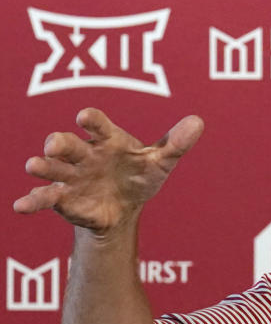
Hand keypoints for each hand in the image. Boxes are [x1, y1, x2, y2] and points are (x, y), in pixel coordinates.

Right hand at [13, 108, 203, 233]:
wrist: (126, 206)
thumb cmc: (139, 175)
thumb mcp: (159, 162)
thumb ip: (176, 144)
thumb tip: (199, 122)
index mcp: (108, 139)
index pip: (99, 125)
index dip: (92, 120)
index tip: (85, 117)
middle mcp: (84, 154)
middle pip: (68, 144)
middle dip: (59, 143)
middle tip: (54, 145)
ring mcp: (71, 176)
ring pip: (52, 168)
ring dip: (42, 167)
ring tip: (34, 166)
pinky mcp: (63, 198)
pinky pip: (44, 198)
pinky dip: (31, 201)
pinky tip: (19, 206)